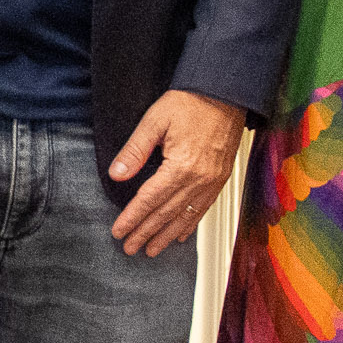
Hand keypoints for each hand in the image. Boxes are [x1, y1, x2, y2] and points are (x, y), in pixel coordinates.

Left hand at [106, 88, 243, 257]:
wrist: (226, 93)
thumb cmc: (191, 102)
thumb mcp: (155, 121)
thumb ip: (135, 150)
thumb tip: (117, 174)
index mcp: (181, 166)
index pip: (150, 200)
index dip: (132, 218)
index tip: (119, 232)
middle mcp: (199, 179)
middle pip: (166, 213)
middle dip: (145, 233)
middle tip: (130, 248)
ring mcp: (213, 181)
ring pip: (185, 217)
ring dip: (166, 235)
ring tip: (151, 249)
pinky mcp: (220, 178)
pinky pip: (203, 208)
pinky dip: (189, 224)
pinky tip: (180, 234)